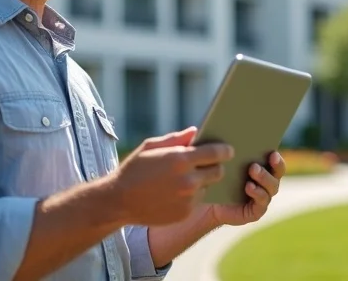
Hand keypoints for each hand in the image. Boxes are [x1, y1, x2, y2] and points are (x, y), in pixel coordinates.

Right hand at [106, 127, 233, 225]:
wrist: (118, 201)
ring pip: (207, 187)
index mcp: (180, 159)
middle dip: (215, 167)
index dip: (224, 151)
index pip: (216, 153)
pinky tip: (176, 192)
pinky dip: (191, 196)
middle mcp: (188, 180)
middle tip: (208, 164)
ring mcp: (187, 199)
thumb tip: (195, 132)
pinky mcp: (185, 214)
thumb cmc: (134, 169)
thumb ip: (176, 139)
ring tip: (185, 179)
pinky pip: (197, 201)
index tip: (228, 150)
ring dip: (201, 182)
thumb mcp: (151, 146)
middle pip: (218, 172)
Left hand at [205, 150, 284, 226]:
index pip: (274, 158)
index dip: (276, 153)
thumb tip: (195, 128)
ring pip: (272, 187)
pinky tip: (248, 187)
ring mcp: (262, 197)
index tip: (272, 146)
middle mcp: (265, 182)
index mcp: (260, 166)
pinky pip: (261, 203)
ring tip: (253, 169)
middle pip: (278, 171)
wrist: (205, 205)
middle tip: (269, 156)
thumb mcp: (210, 160)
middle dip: (275, 164)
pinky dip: (257, 194)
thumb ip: (207, 145)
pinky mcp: (255, 211)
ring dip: (264, 177)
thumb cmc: (211, 178)